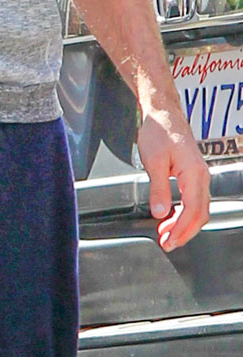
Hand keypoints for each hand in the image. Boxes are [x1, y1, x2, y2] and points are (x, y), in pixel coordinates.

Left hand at [136, 106, 209, 250]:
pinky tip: (171, 217)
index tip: (168, 241)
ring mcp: (199, 175)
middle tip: (167, 243)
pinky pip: (194, 199)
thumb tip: (160, 213)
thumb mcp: (153, 160)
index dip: (181, 229)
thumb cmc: (159, 131)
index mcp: (194, 173)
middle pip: (200, 214)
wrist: (163, 113)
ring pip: (198, 208)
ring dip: (184, 224)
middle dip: (184, 232)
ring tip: (166, 234)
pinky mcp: (193, 174)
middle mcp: (201, 176)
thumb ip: (158, 188)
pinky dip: (184, 213)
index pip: (193, 210)